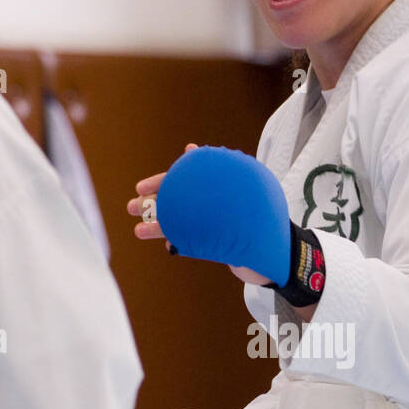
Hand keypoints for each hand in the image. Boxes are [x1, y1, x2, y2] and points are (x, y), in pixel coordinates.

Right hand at [128, 144, 270, 284]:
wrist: (278, 258)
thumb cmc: (262, 223)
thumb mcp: (239, 191)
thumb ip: (213, 170)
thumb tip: (191, 149)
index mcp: (218, 190)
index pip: (184, 181)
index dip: (161, 183)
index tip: (140, 188)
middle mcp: (215, 205)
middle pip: (178, 200)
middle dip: (152, 204)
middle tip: (130, 207)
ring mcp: (215, 225)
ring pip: (180, 221)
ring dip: (157, 224)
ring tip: (137, 231)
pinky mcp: (217, 245)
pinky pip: (189, 240)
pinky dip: (175, 240)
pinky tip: (164, 245)